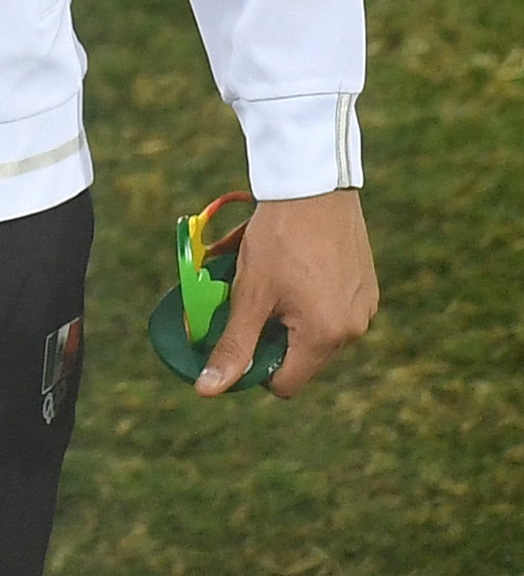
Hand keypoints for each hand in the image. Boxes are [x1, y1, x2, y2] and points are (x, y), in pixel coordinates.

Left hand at [204, 188, 378, 396]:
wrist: (312, 185)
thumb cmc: (277, 240)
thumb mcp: (249, 295)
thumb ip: (233, 346)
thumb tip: (208, 391)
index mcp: (327, 337)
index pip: (285, 384)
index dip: (253, 367)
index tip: (236, 333)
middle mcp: (355, 329)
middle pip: (300, 357)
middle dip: (268, 334)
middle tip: (247, 298)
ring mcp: (365, 306)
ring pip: (312, 329)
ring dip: (285, 313)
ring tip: (267, 277)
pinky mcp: (367, 285)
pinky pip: (330, 306)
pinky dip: (306, 296)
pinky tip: (290, 266)